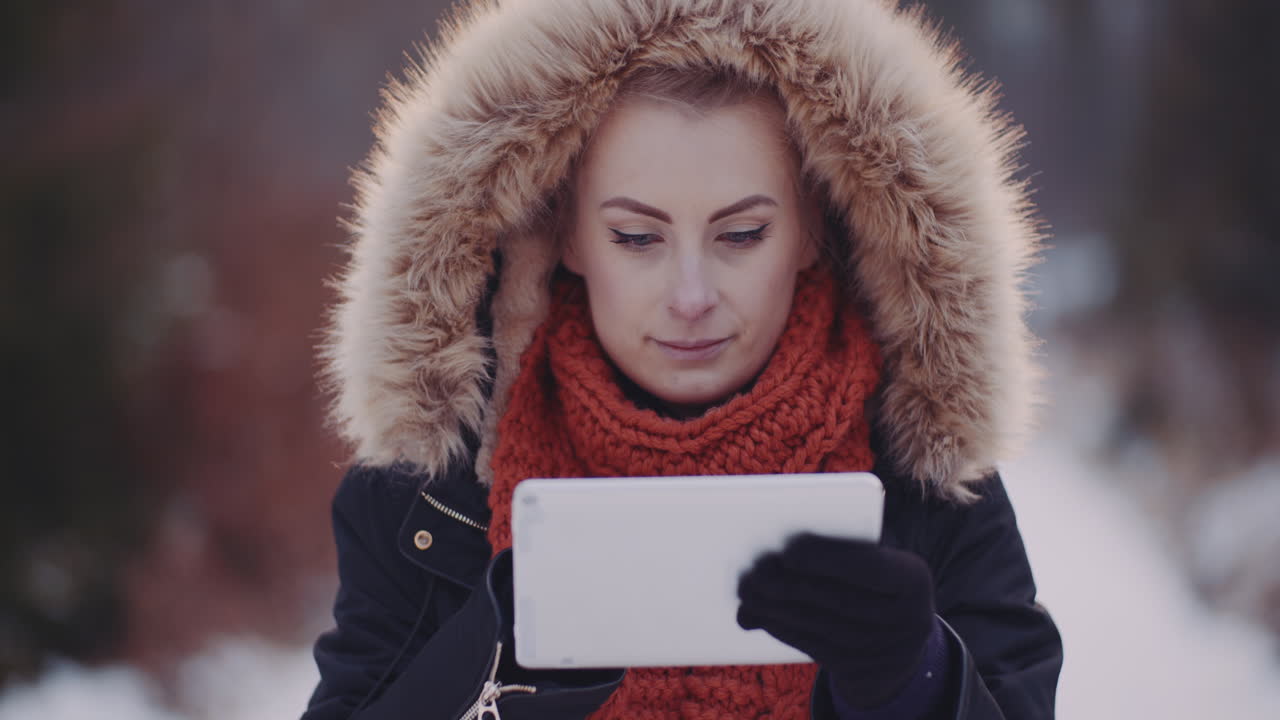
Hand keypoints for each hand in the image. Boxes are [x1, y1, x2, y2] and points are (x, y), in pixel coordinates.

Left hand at [736, 533, 935, 708]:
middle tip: (756, 571)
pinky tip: (761, 614)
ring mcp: (884, 649)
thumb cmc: (876, 583)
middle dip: (791, 585)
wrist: (900, 641)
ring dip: (778, 608)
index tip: (791, 550)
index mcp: (913, 580)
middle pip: (839, 600)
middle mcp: (906, 619)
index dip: (828, 560)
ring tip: (748, 591)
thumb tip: (785, 552)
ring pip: (821, 625)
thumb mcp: (877, 564)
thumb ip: (842, 553)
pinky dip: (783, 628)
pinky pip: (814, 645)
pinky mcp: (859, 668)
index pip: (869, 568)